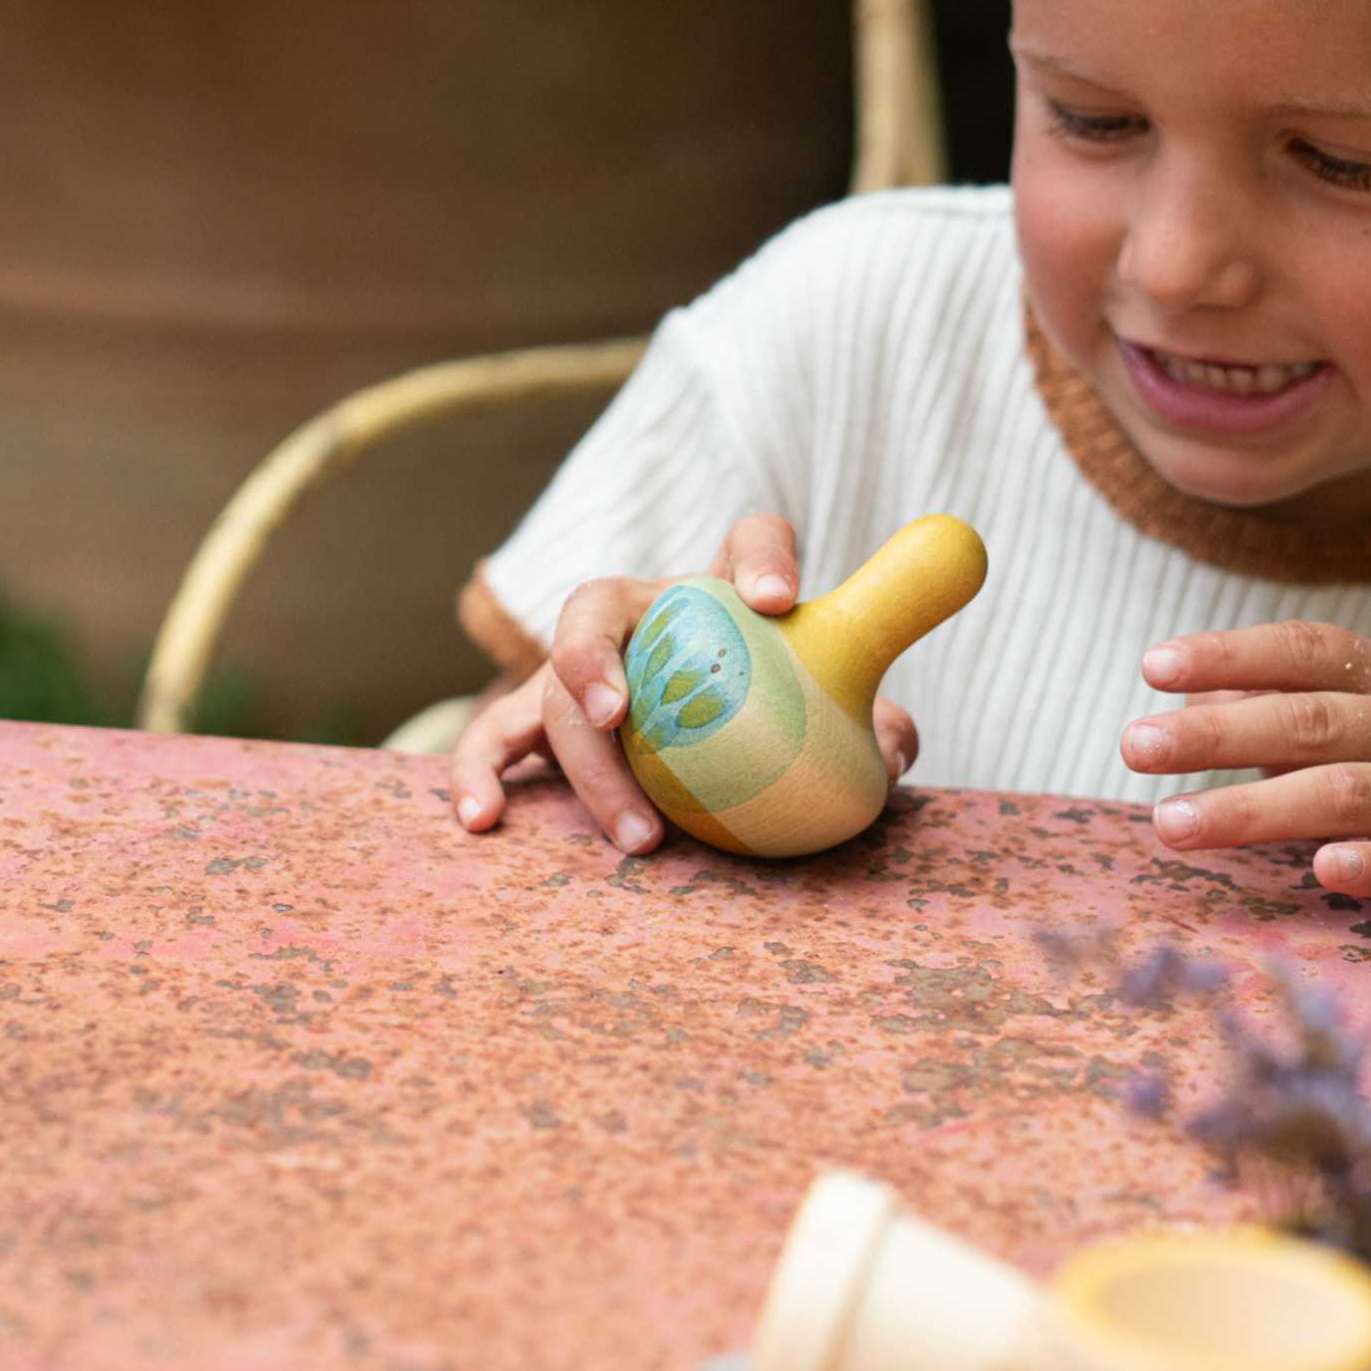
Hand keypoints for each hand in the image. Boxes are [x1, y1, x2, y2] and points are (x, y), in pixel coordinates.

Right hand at [448, 513, 918, 850]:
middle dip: (592, 654)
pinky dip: (479, 775)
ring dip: (582, 759)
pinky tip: (483, 823)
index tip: (779, 600)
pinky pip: (492, 742)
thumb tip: (891, 749)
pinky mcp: (537, 723)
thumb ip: (877, 721)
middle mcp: (638, 615)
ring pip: (546, 689)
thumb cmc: (778, 713)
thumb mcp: (836, 711)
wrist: (708, 741)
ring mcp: (579, 669)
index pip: (748, 539)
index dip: (759, 557)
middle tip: (618, 716)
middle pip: (594, 604)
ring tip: (636, 830)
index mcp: (718, 590)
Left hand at [1117, 619, 1370, 905]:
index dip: (1228, 654)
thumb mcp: (1315, 736)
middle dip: (1215, 734)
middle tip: (1136, 745)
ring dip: (1252, 808)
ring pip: (1343, 793)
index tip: (1151, 667)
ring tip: (1171, 822)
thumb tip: (1182, 703)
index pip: (1302, 650)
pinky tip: (1323, 869)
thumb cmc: (1367, 785)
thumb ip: (1259, 708)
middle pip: (1308, 719)